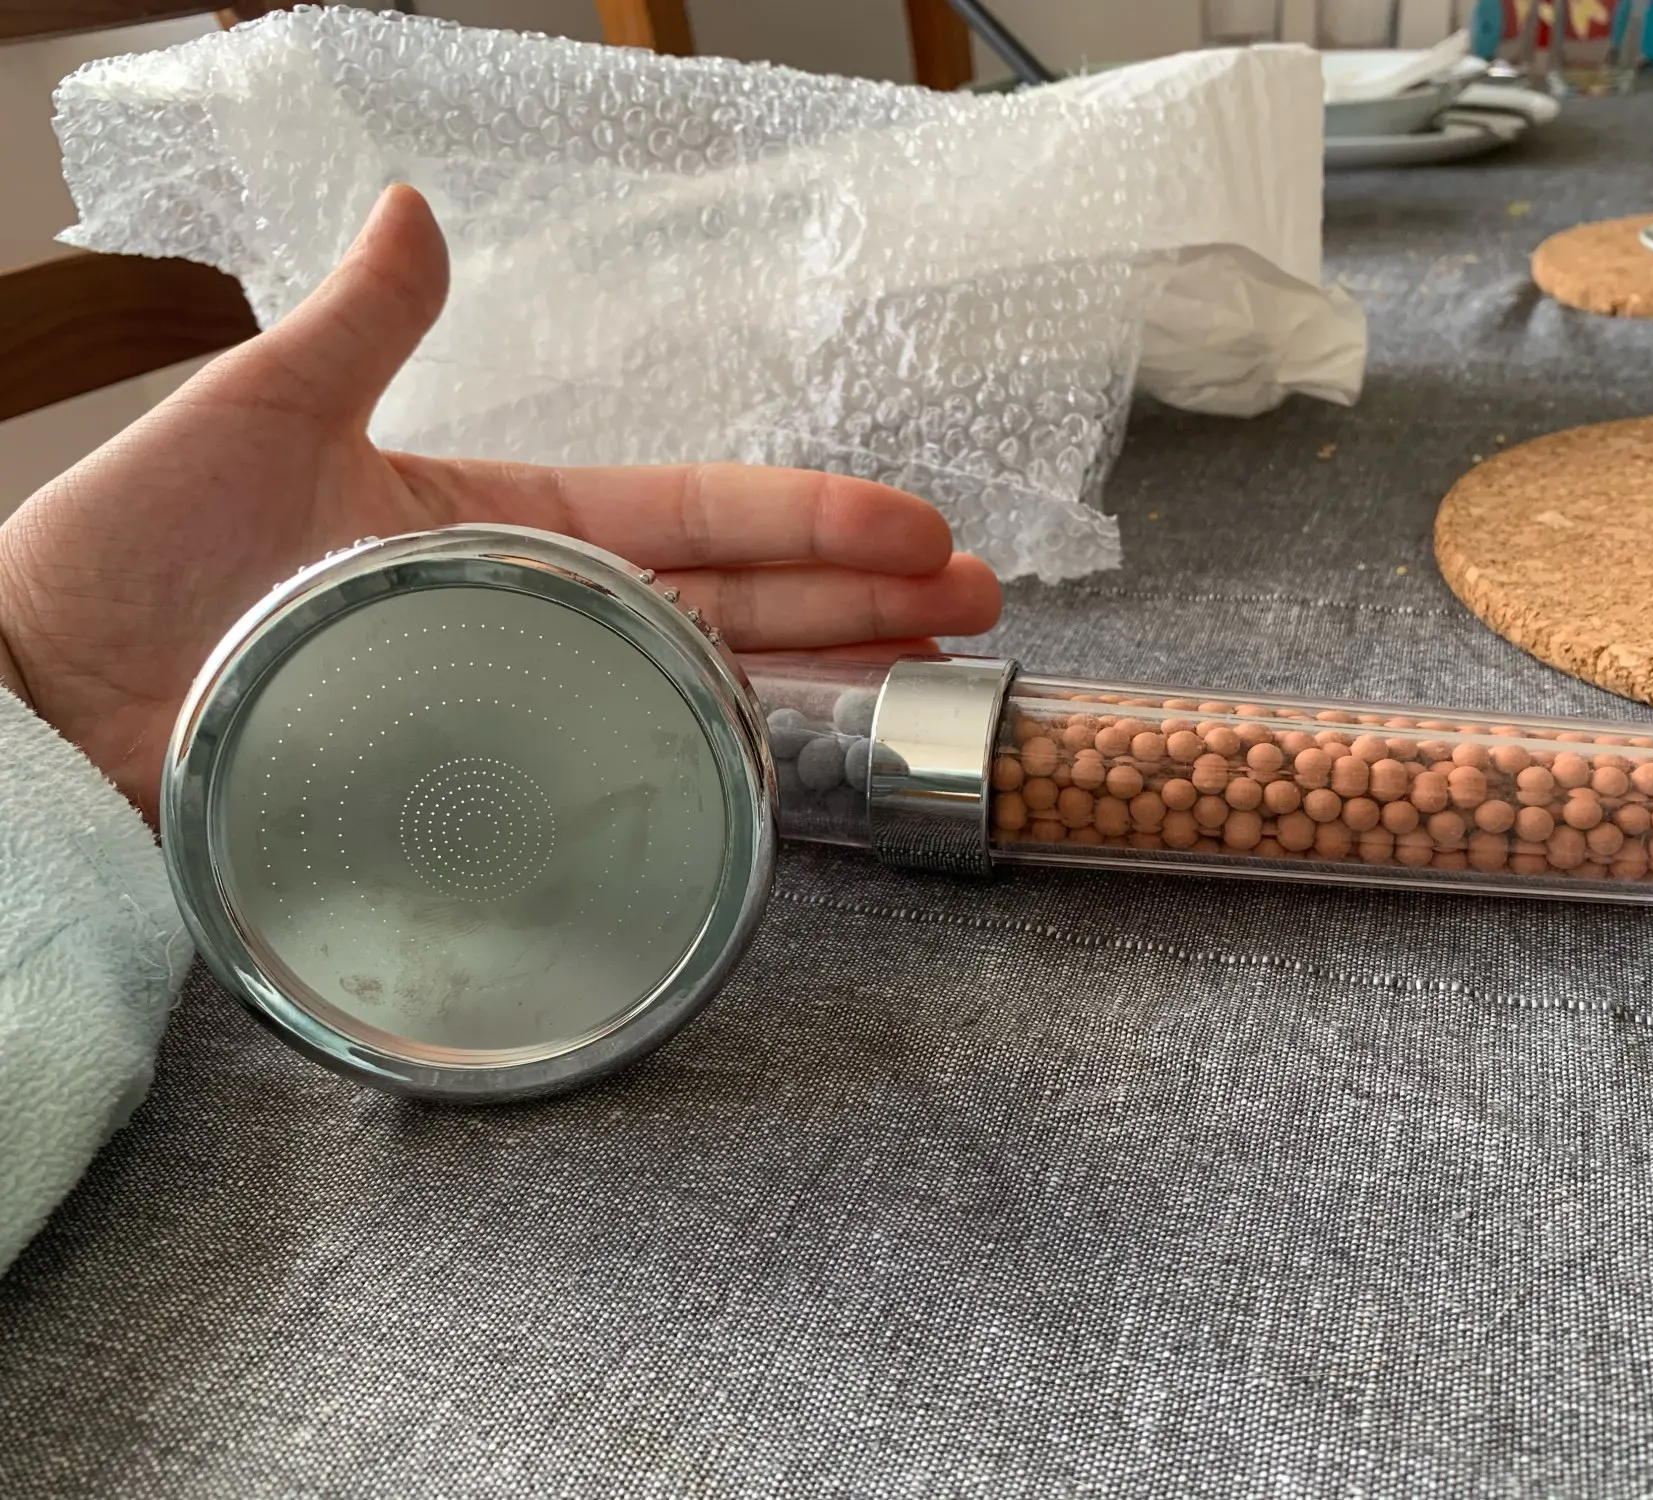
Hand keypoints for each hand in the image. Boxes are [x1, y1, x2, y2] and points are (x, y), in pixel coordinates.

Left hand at [0, 186, 1000, 822]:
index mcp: (506, 519)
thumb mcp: (250, 414)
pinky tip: (797, 780)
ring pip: (704, 688)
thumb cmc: (126, 557)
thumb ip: (356, 327)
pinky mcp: (487, 789)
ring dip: (824, 678)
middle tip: (978, 607)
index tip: (917, 528)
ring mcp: (521, 704)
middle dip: (862, 600)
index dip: (809, 517)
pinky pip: (632, 776)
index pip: (692, 513)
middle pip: (733, 603)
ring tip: (932, 677)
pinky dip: (721, 774)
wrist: (37, 709)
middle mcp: (536, 612)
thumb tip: (416, 210)